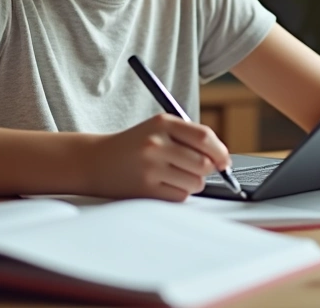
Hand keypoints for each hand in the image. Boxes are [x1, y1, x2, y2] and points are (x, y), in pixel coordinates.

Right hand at [86, 114, 231, 201]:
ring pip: (195, 183)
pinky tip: (162, 185)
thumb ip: (189, 138)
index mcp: (162, 123)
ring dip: (192, 183)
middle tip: (195, 169)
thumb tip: (222, 159)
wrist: (96, 161)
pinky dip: (178, 193)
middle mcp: (156, 143)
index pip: (204, 137)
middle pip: (203, 163)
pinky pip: (180, 196)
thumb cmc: (134, 146)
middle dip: (206, 170)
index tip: (224, 161)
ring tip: (174, 176)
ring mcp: (150, 167)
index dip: (220, 151)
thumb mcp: (158, 129)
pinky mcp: (145, 189)